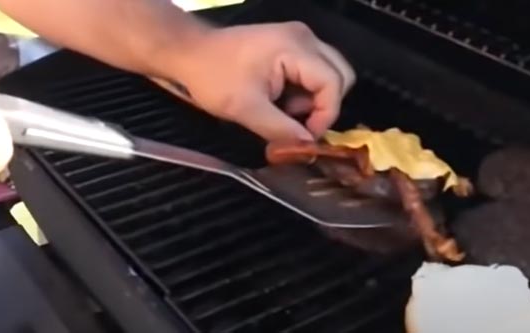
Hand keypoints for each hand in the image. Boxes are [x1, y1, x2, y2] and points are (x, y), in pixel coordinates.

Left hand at [167, 21, 355, 142]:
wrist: (189, 53)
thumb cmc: (213, 78)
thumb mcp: (246, 109)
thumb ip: (281, 129)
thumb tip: (308, 148)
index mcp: (295, 47)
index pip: (333, 82)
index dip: (326, 115)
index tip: (305, 137)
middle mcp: (304, 37)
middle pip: (340, 75)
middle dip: (325, 106)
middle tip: (299, 125)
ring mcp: (298, 38)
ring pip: (328, 74)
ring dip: (313, 100)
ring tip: (283, 112)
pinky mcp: (290, 44)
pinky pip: (313, 71)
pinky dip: (303, 92)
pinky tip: (280, 101)